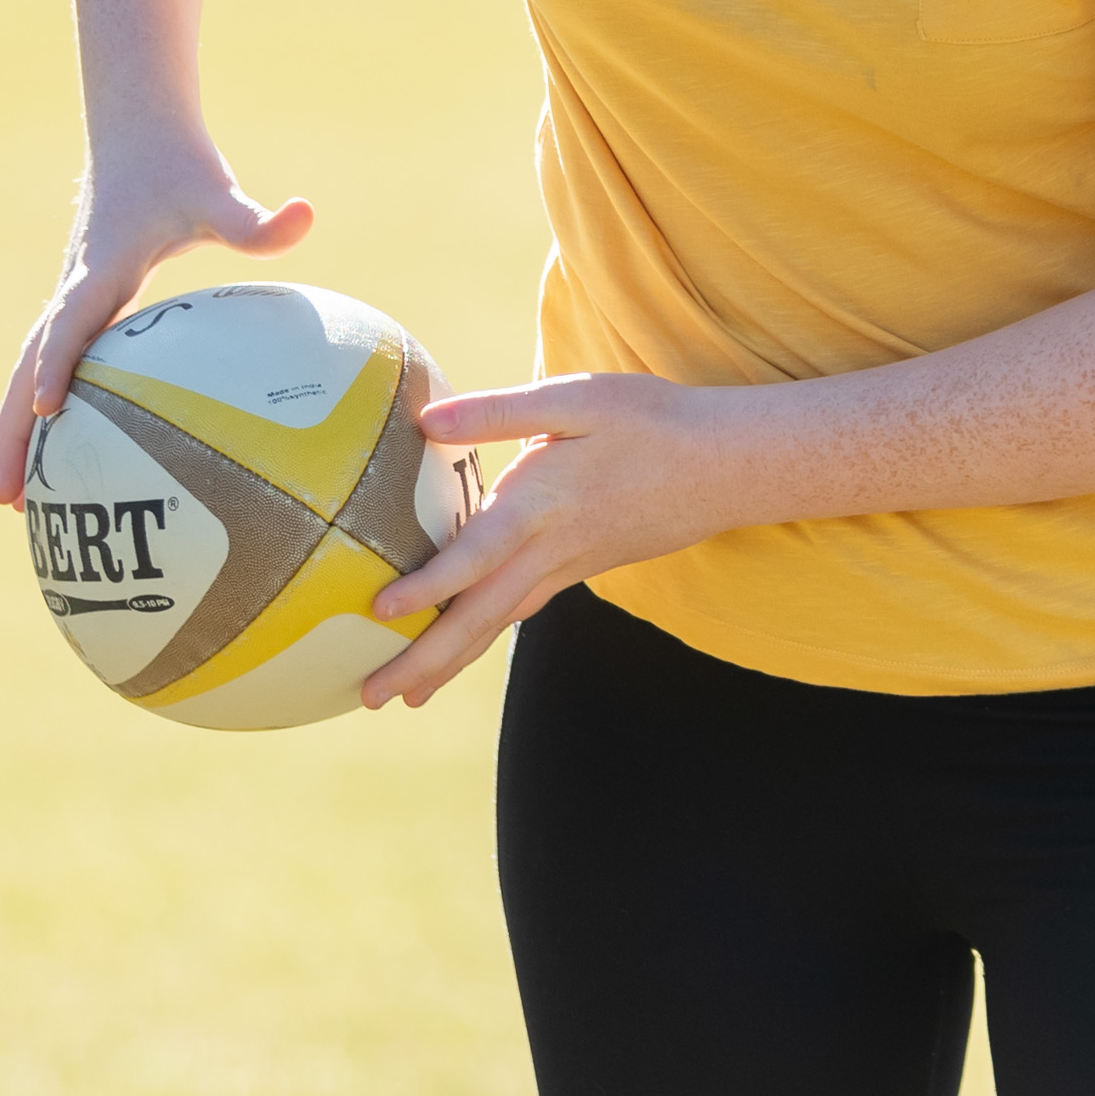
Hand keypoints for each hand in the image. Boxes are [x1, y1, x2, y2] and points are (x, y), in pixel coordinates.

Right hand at [0, 155, 315, 503]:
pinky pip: (51, 362)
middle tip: (7, 496)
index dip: (57, 363)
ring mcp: (69, 297)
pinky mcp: (78, 303)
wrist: (137, 133)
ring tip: (10, 495)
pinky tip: (54, 451)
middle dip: (13, 430)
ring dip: (13, 428)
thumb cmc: (180, 166)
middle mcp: (73, 287)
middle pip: (29, 365)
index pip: (73, 321)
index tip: (46, 410)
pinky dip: (37, 404)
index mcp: (101, 268)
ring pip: (29, 370)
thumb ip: (256, 221)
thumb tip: (306, 217)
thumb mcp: (219, 194)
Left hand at [357, 374, 753, 708]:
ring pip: (498, 625)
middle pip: (478, 617)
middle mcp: (549, 550)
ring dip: (449, 663)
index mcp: (541, 504)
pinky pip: (521, 612)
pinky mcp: (580, 569)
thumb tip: (426, 420)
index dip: (428, 584)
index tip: (380, 610)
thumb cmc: (651, 421)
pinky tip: (465, 647)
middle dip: (423, 660)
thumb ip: (499, 411)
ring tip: (406, 698)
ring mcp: (567, 568)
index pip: (476, 555)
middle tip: (369, 697)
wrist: (725, 465)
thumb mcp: (578, 397)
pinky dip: (485, 639)